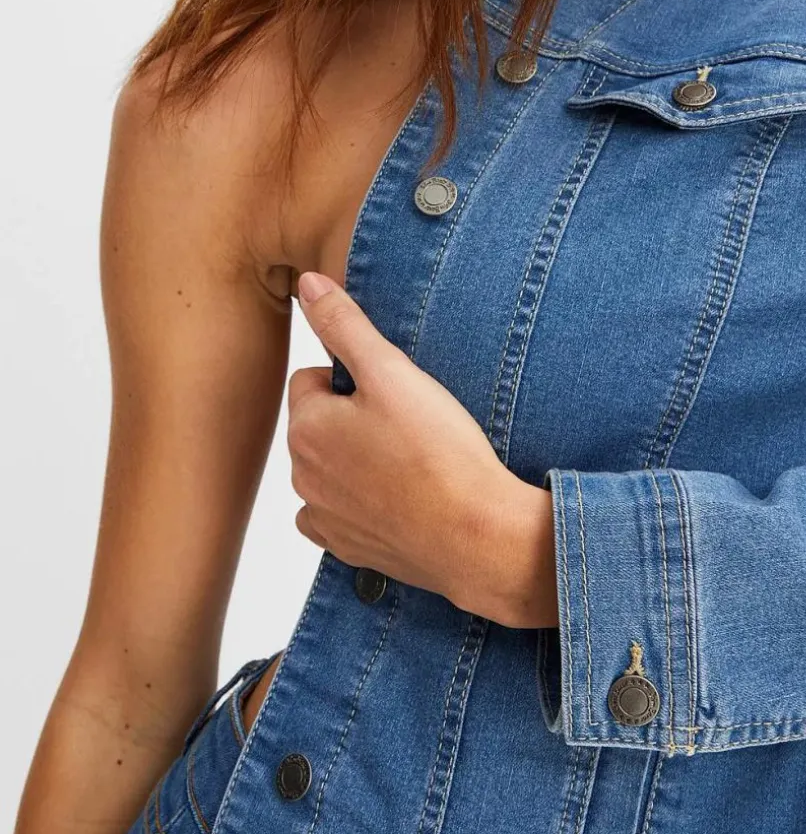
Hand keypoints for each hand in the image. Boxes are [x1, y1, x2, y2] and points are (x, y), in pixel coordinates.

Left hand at [288, 271, 554, 625]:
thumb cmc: (438, 452)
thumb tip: (306, 284)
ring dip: (359, 462)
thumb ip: (344, 324)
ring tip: (412, 462)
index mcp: (306, 427)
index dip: (356, 379)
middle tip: (410, 426)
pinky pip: (343, 514)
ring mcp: (325, 517)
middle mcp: (302, 476)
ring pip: (333, 468)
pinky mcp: (348, 548)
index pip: (313, 379)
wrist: (475, 535)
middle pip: (321, 425)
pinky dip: (364, 504)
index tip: (395, 394)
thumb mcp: (392, 371)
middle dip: (354, 419)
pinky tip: (402, 499)